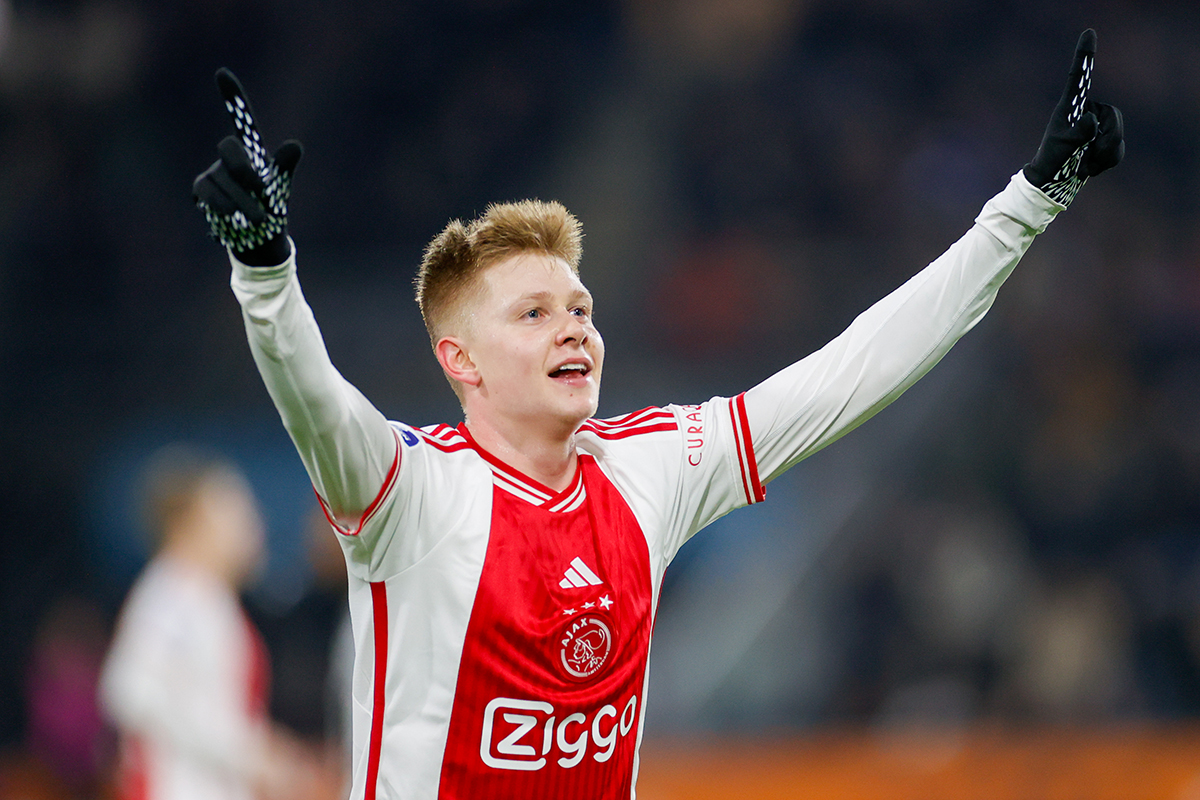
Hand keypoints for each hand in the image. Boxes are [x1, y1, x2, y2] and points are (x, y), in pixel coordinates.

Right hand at [193, 68, 302, 265]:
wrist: (258, 237)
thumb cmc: (272, 207)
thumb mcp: (281, 187)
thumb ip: (284, 166)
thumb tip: (294, 144)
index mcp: (252, 150)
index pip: (242, 119)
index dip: (233, 97)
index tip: (222, 71)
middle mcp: (230, 156)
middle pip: (229, 147)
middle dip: (244, 169)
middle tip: (261, 189)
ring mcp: (213, 171)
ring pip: (223, 180)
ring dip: (243, 203)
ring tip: (257, 220)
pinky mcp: (201, 189)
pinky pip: (207, 193)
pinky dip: (223, 207)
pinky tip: (231, 218)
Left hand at [1023, 29, 1123, 206]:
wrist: (1052, 183)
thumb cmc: (1051, 161)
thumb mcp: (1062, 147)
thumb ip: (1077, 133)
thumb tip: (1091, 121)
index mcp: (1070, 106)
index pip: (1080, 78)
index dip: (1085, 56)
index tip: (1088, 32)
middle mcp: (1086, 112)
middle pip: (1114, 116)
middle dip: (1107, 139)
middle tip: (1088, 157)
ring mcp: (1096, 126)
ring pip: (1118, 135)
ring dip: (1104, 154)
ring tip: (1085, 166)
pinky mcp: (1104, 140)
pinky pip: (1118, 149)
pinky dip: (1107, 161)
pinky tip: (1091, 169)